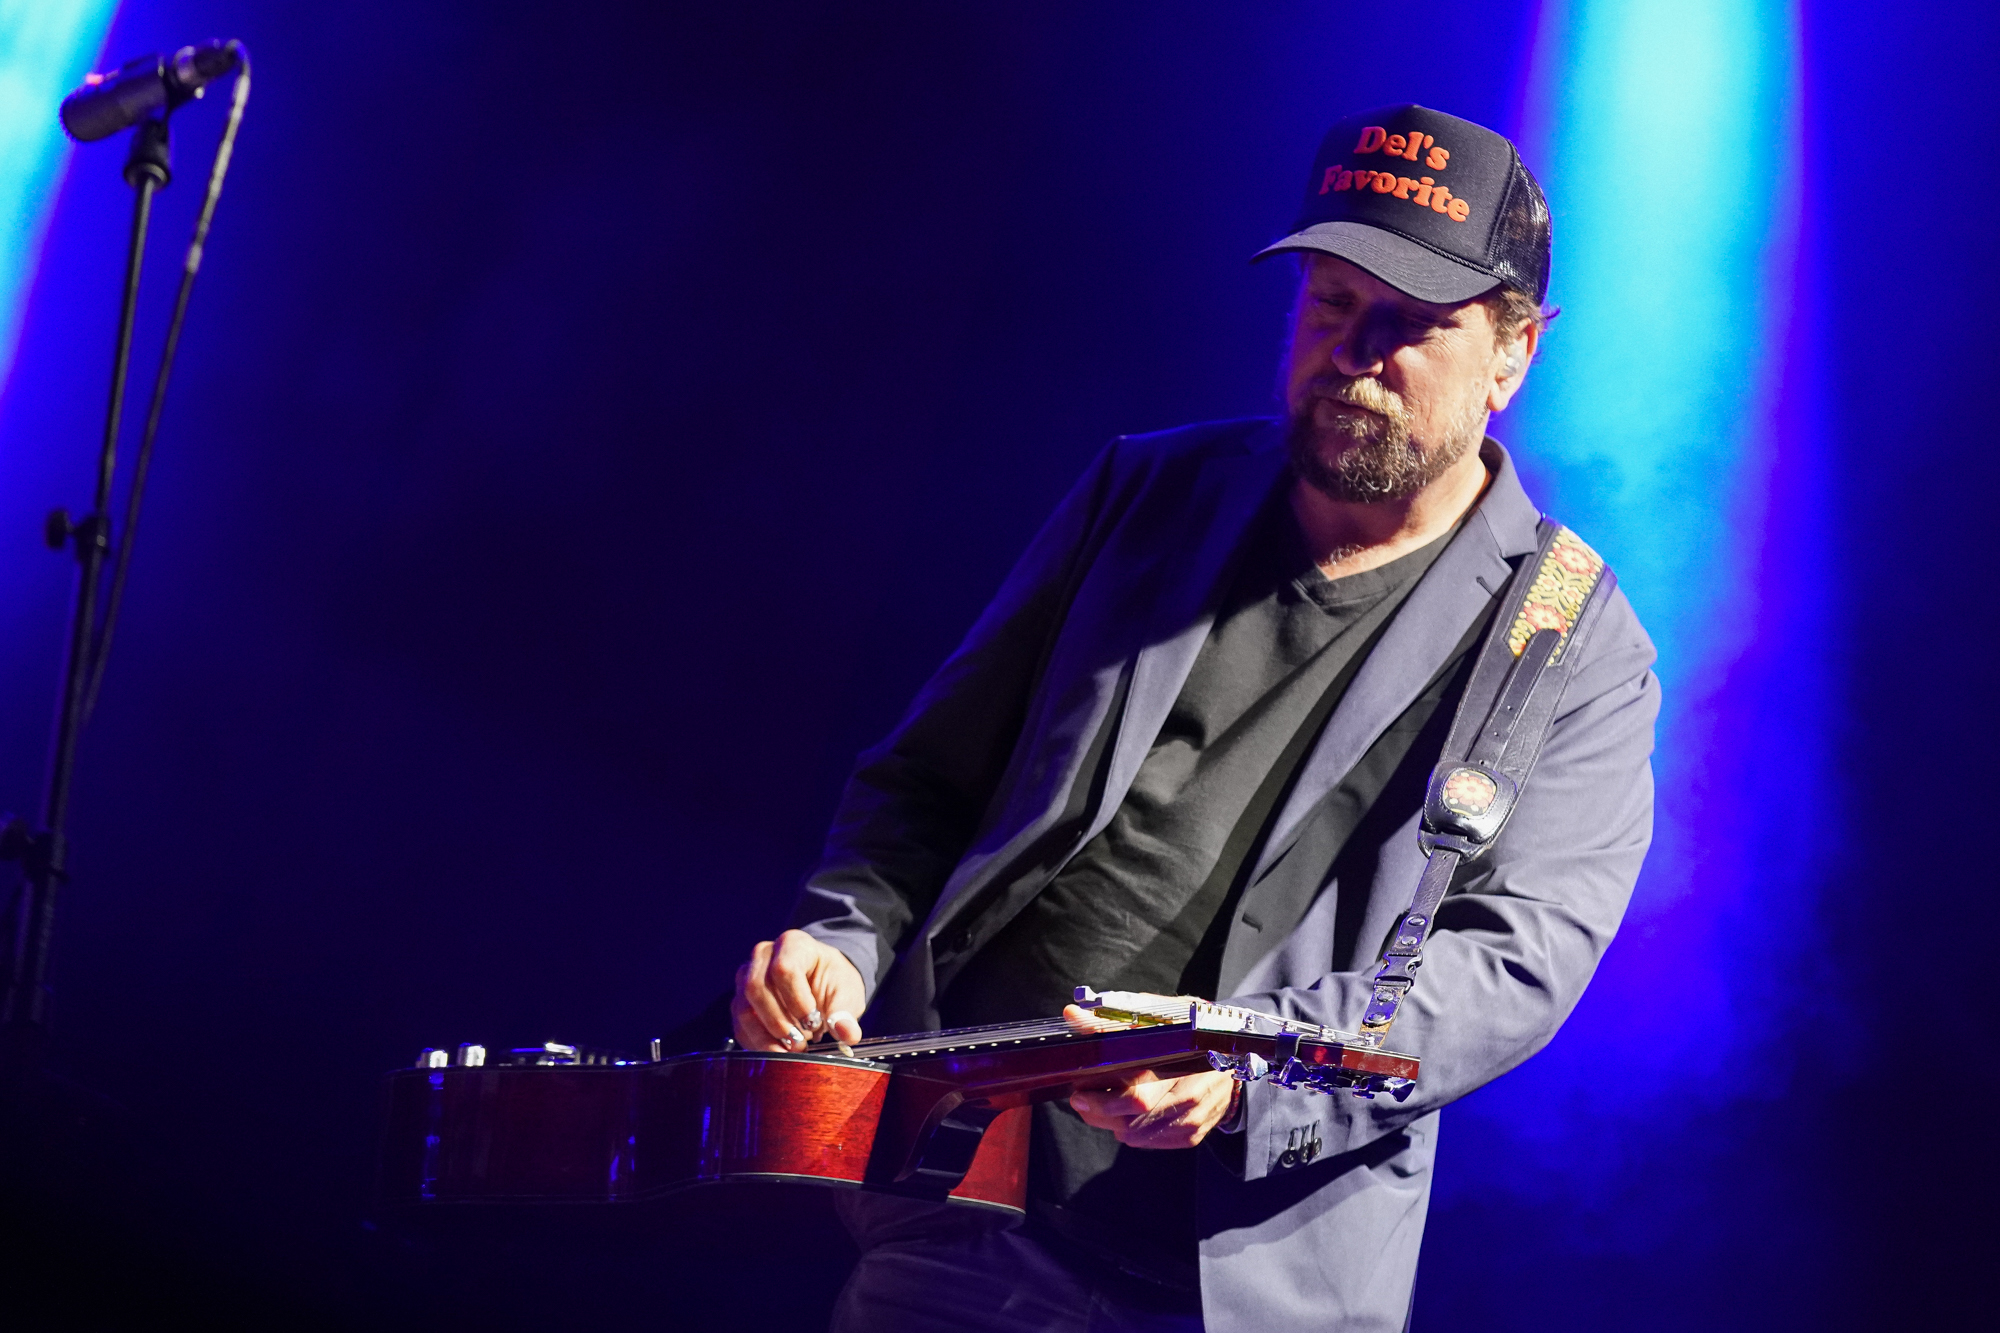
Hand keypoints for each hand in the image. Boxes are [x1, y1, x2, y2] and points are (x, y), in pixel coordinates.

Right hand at [732, 929, 865, 1051]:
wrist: (820, 982)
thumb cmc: (832, 981)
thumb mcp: (847, 992)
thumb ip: (844, 1012)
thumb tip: (847, 1034)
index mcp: (793, 944)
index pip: (784, 969)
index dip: (797, 1001)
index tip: (814, 1021)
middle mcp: (763, 956)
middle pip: (756, 988)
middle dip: (779, 1022)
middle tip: (802, 1042)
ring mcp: (746, 978)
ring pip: (743, 1009)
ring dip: (768, 1037)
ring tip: (793, 1048)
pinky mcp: (740, 1002)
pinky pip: (740, 1026)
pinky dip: (759, 1044)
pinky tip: (780, 1051)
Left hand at [1062, 1003, 1237, 1148]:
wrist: (1233, 1054)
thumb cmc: (1190, 1030)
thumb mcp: (1158, 1015)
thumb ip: (1113, 1018)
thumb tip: (1072, 1014)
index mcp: (1183, 1064)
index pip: (1137, 1094)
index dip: (1103, 1097)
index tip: (1079, 1087)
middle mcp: (1190, 1097)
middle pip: (1134, 1120)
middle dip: (1099, 1112)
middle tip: (1080, 1098)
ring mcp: (1193, 1120)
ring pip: (1137, 1135)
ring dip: (1110, 1123)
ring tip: (1096, 1105)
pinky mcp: (1192, 1136)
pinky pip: (1149, 1142)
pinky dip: (1130, 1131)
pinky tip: (1122, 1115)